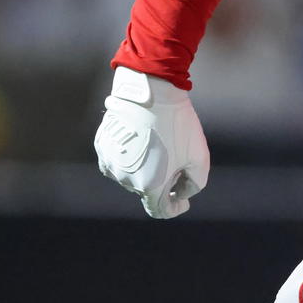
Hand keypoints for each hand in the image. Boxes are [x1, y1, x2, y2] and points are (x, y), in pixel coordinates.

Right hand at [94, 66, 210, 217]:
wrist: (151, 93)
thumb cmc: (178, 125)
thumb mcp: (199, 157)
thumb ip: (193, 184)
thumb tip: (178, 194)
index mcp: (151, 186)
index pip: (160, 210)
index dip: (174, 209)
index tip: (181, 203)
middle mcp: (126, 179)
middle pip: (148, 189)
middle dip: (164, 180)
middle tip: (177, 157)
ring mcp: (111, 163)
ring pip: (133, 175)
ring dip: (146, 168)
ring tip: (160, 143)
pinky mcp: (103, 147)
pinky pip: (119, 161)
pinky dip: (131, 156)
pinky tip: (142, 138)